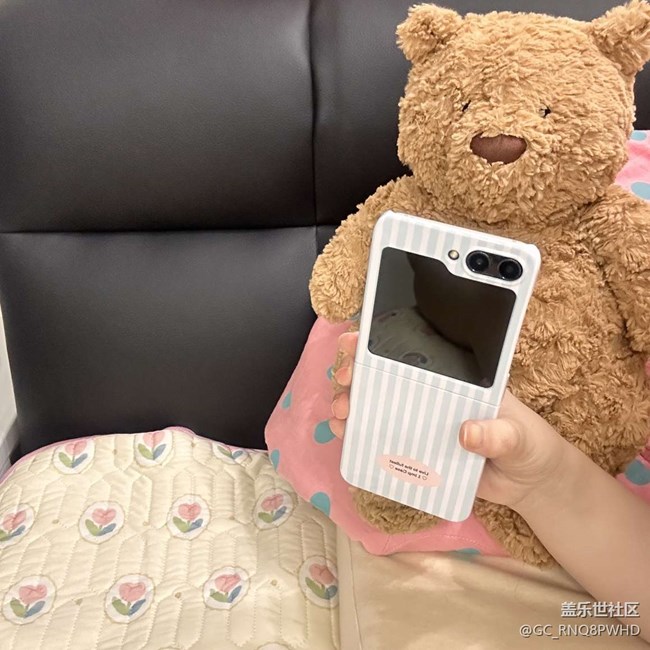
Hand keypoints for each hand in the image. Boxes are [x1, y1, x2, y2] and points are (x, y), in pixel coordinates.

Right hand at [328, 331, 571, 511]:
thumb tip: (467, 432)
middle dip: (356, 374)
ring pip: (379, 407)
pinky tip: (349, 438)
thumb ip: (499, 435)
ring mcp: (423, 422)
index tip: (357, 342)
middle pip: (386, 377)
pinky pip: (386, 442)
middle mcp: (433, 395)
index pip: (414, 350)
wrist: (530, 485)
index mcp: (455, 378)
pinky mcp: (419, 452)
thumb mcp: (521, 436)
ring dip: (353, 405)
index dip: (381, 342)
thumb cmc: (530, 446)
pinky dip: (363, 438)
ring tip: (342, 414)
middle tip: (344, 382)